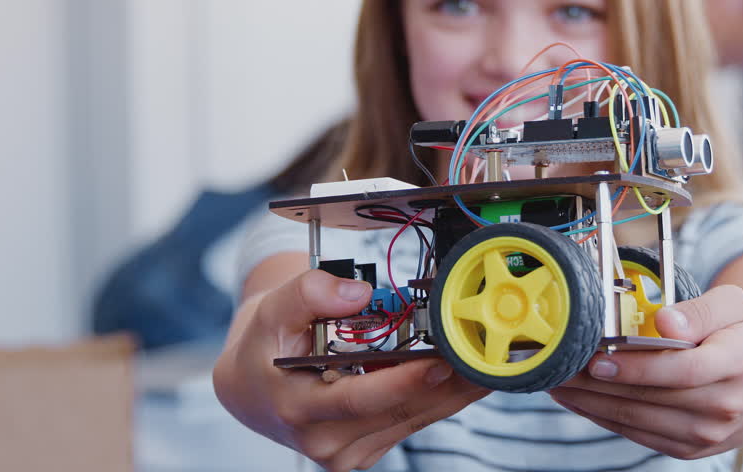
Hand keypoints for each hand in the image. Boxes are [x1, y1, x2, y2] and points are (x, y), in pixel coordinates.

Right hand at [212, 270, 488, 471]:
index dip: (405, 381)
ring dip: (455, 390)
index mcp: (299, 408)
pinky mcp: (368, 447)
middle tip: (486, 352)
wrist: (253, 389)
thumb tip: (357, 292)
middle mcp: (326, 439)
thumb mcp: (271, 311)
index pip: (361, 398)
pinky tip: (468, 375)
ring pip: (416, 417)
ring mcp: (349, 450)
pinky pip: (414, 420)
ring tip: (489, 360)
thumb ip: (309, 293)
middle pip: (401, 409)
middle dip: (448, 380)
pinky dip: (442, 396)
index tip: (443, 360)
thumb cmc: (265, 349)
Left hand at [547, 285, 742, 459]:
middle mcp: (724, 404)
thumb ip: (700, 310)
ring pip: (638, 420)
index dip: (635, 366)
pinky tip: (581, 400)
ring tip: (558, 382)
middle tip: (557, 366)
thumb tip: (664, 321)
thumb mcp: (736, 306)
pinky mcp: (692, 449)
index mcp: (739, 362)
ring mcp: (708, 434)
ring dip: (591, 404)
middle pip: (650, 397)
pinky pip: (640, 434)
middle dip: (596, 384)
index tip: (597, 358)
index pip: (681, 370)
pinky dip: (605, 418)